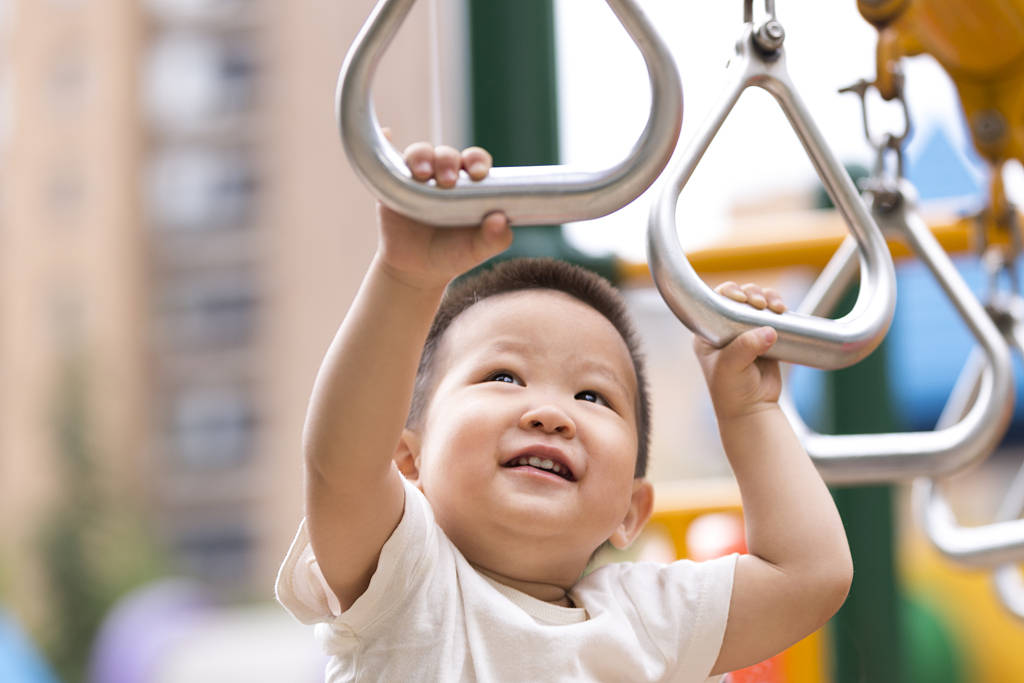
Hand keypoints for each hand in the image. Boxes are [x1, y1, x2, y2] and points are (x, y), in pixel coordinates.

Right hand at [376, 138, 512, 290]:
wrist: (417, 269)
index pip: (475, 160)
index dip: (477, 161)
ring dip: (421, 157)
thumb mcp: (476, 250)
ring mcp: (416, 177)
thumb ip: (494, 239)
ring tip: (423, 175)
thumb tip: (500, 220)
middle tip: (447, 181)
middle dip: (447, 162)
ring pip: (419, 153)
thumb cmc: (452, 254)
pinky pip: (386, 158)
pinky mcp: (391, 182)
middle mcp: (443, 174)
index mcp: (468, 183)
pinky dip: (384, 138)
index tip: (478, 174)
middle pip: (446, 154)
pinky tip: (386, 131)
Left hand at [693, 282, 786, 420]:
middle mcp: (725, 328)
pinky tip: (782, 309)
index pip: (715, 302)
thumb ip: (745, 347)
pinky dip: (777, 308)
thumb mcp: (731, 367)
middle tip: (761, 304)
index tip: (743, 299)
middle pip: (738, 298)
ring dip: (767, 298)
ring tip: (777, 307)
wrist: (752, 410)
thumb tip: (770, 331)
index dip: (730, 294)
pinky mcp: (764, 337)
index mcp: (707, 332)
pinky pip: (772, 315)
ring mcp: (745, 332)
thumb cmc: (732, 391)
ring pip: (756, 304)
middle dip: (752, 294)